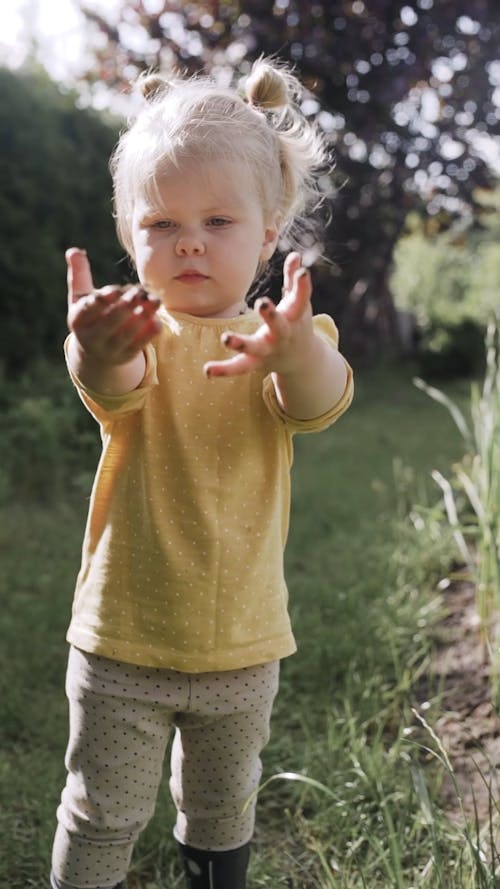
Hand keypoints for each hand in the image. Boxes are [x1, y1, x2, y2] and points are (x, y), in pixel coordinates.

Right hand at [66, 248, 161, 365]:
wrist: (95, 354)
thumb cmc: (89, 316)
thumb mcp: (80, 298)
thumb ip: (79, 275)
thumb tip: (73, 251)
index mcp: (78, 320)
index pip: (89, 309)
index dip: (102, 300)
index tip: (116, 289)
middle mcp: (91, 337)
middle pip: (109, 323)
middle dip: (125, 307)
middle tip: (139, 292)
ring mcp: (109, 349)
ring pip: (125, 335)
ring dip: (142, 318)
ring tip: (155, 301)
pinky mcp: (125, 356)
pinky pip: (137, 346)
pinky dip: (148, 335)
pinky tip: (158, 321)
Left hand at [204, 253, 315, 378]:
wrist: (302, 361)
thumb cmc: (296, 324)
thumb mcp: (298, 304)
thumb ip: (295, 281)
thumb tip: (295, 255)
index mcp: (295, 318)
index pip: (302, 299)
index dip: (302, 285)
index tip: (303, 272)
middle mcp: (283, 336)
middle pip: (278, 327)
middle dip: (271, 316)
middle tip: (262, 302)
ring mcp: (269, 351)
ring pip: (255, 349)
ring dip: (241, 344)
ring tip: (226, 338)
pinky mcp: (256, 364)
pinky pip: (239, 367)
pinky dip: (223, 369)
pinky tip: (207, 370)